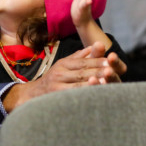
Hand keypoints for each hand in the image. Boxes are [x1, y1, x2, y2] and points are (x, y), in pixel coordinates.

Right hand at [2, 42, 125, 111]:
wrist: (33, 94)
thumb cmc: (53, 79)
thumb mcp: (63, 65)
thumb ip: (79, 57)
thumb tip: (94, 47)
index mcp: (63, 64)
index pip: (82, 62)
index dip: (96, 61)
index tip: (110, 61)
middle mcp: (59, 74)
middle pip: (82, 73)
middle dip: (98, 71)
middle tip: (112, 70)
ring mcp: (56, 87)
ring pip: (78, 86)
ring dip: (92, 84)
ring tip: (106, 82)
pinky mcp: (56, 99)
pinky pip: (72, 97)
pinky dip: (83, 96)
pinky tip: (93, 97)